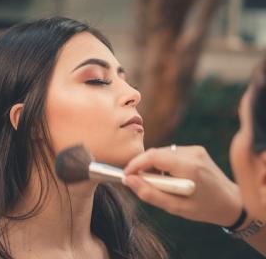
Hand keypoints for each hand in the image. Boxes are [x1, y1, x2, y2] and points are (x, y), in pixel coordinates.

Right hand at [124, 145, 242, 226]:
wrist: (232, 202)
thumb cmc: (205, 208)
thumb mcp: (176, 208)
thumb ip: (150, 194)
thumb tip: (129, 180)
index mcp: (189, 167)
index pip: (154, 156)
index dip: (136, 163)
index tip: (126, 174)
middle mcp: (192, 153)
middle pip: (157, 152)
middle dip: (142, 164)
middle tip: (136, 180)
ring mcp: (195, 149)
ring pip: (163, 151)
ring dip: (153, 164)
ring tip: (155, 181)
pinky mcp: (195, 149)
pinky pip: (171, 152)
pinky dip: (163, 162)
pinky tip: (167, 176)